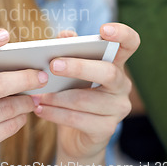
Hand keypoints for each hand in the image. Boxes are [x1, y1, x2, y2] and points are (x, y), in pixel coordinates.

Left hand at [32, 23, 139, 159]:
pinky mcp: (106, 129)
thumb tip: (65, 35)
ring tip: (36, 94)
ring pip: (85, 99)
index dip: (122, 34)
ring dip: (57, 96)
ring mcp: (118, 109)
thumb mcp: (68, 71)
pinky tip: (40, 109)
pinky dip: (55, 114)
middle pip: (107, 72)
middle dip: (78, 67)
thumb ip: (68, 50)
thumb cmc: (70, 93)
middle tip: (53, 65)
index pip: (130, 43)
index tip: (103, 29)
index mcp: (115, 64)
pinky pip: (78, 119)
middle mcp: (122, 85)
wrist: (74, 136)